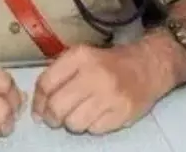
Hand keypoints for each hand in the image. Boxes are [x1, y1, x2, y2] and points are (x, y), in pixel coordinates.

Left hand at [30, 43, 170, 134]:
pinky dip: (91, 126)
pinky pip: (94, 130)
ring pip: (74, 123)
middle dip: (51, 118)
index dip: (38, 101)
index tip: (39, 110)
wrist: (147, 66)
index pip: (46, 84)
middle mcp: (94, 74)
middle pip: (57, 107)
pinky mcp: (122, 113)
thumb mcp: (82, 56)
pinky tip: (97, 114)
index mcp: (80, 56)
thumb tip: (38, 107)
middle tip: (55, 119)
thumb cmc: (108, 63)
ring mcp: (110, 95)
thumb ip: (57, 75)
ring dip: (72, 123)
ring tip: (79, 114)